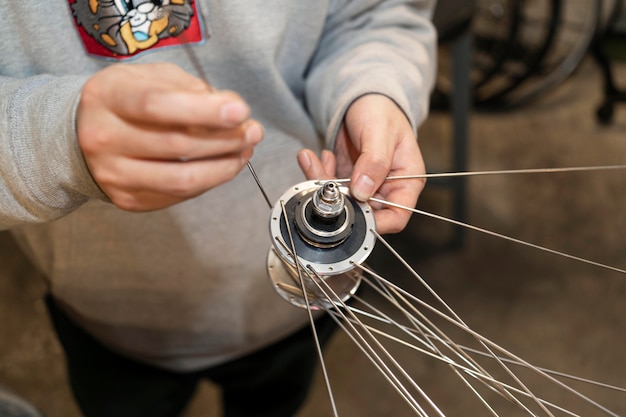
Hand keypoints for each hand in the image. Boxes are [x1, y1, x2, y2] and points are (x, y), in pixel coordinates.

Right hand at [77, 63, 263, 210]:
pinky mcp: (128, 200)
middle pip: (177, 145)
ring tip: (244, 151)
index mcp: (108, 97)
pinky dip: (209, 181)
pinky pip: (179, 195)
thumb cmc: (127, 99)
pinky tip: (224, 165)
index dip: (204, 110)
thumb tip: (232, 109)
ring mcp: (113, 174)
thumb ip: (190, 89)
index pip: (157, 105)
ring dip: (224, 167)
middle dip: (226, 140)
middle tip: (253, 132)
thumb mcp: (152, 77)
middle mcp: (103, 138)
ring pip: (182, 179)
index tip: (240, 110)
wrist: (83, 133)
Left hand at [298, 94, 424, 233]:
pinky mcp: (347, 180)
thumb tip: (363, 192)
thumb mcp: (380, 132)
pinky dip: (318, 175)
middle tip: (321, 178)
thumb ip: (374, 162)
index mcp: (407, 181)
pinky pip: (330, 188)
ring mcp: (365, 186)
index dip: (376, 223)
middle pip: (364, 212)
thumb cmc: (381, 110)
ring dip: (323, 185)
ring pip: (342, 202)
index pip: (397, 216)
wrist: (363, 98)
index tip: (352, 216)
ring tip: (312, 161)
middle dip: (339, 200)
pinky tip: (316, 157)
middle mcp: (387, 188)